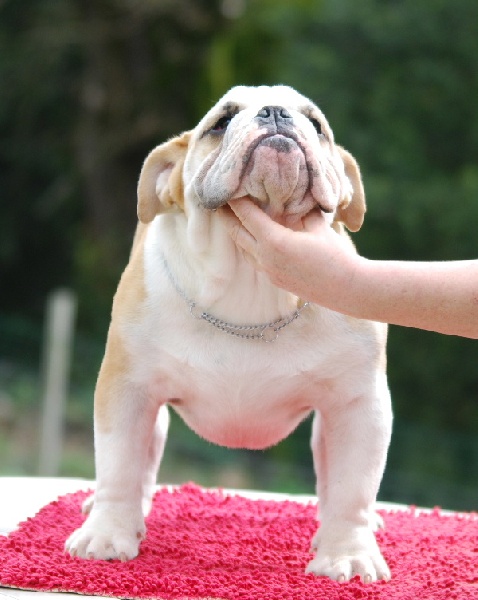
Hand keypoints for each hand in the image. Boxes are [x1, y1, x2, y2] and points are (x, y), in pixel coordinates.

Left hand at [220, 198, 355, 301]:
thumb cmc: (335, 254)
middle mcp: (265, 257)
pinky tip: (252, 239)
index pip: (247, 215)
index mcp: (274, 241)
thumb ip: (300, 211)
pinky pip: (255, 259)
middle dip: (227, 217)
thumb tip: (292, 199)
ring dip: (237, 233)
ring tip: (231, 219)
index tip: (227, 188)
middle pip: (237, 233)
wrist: (346, 288)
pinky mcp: (274, 280)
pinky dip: (250, 246)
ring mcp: (268, 271)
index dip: (235, 201)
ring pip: (244, 248)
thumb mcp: (317, 226)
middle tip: (217, 202)